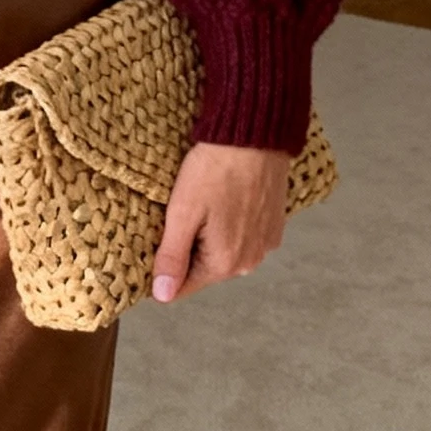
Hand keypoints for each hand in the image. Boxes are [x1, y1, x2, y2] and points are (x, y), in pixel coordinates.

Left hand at [151, 142, 291, 304]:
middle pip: (203, 270)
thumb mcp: (182, 213)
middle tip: (180, 214)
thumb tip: (162, 295)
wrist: (256, 135)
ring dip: (208, 237)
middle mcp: (250, 261)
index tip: (156, 242)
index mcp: (224, 263)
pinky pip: (242, 237)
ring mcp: (265, 243)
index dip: (162, 270)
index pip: (182, 288)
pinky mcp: (274, 226)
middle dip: (186, 250)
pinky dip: (229, 225)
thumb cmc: (216, 170)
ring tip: (203, 204)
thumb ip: (172, 258)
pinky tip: (223, 200)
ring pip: (223, 253)